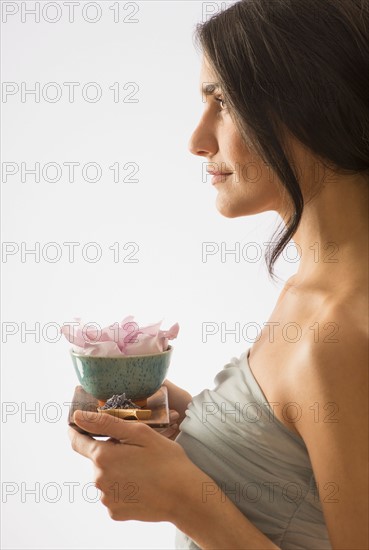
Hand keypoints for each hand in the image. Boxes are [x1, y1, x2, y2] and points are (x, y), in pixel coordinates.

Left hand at [68, 410, 194, 522]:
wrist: (185, 496)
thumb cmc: (166, 460)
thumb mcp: (140, 433)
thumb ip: (106, 423)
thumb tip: (78, 417)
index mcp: (103, 456)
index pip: (77, 441)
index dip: (77, 430)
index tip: (78, 425)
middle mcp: (98, 479)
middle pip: (96, 458)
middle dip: (110, 451)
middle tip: (135, 449)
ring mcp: (106, 498)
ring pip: (105, 476)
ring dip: (117, 469)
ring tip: (142, 468)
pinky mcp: (115, 512)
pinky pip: (113, 493)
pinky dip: (123, 487)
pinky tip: (141, 484)